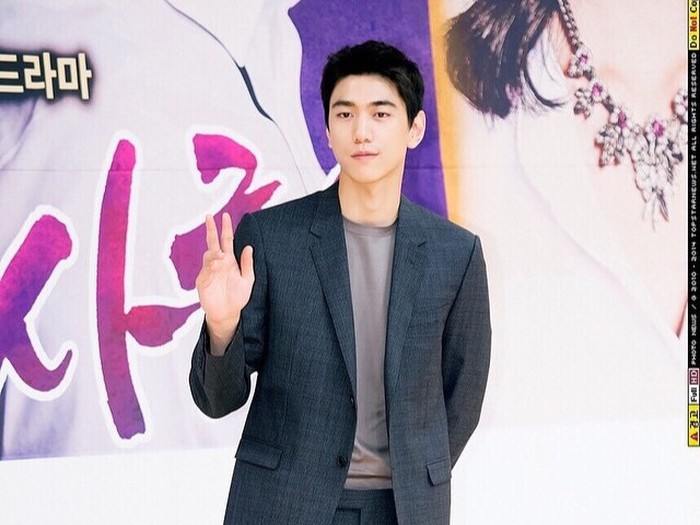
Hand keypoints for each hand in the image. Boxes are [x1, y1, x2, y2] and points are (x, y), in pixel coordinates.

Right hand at [196, 213, 254, 353]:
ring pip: (209, 255)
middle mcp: (218, 263)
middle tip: (209, 216)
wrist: (227, 313)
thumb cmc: (238, 297)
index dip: (226, 228)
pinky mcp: (202, 280)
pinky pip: (205, 269)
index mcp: (229, 261)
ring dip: (214, 252)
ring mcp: (209, 271)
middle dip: (211, 229)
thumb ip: (248, 264)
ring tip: (221, 256)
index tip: (225, 216)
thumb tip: (249, 247)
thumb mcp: (248, 280)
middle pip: (213, 242)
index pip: (227, 241)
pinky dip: (210, 265)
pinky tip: (216, 265)